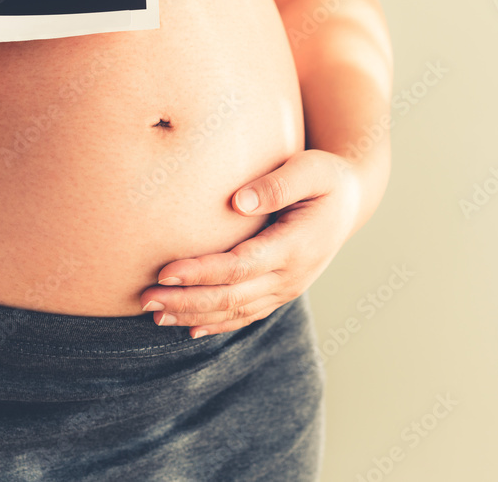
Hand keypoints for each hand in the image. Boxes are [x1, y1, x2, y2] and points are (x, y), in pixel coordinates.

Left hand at [139, 150, 362, 337]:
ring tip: (155, 315)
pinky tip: (190, 328)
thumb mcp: (311, 169)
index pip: (241, 267)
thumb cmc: (326, 178)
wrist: (351, 202)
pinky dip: (217, 324)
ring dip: (195, 315)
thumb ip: (278, 185)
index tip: (166, 272)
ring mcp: (287, 288)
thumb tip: (238, 202)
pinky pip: (247, 314)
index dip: (202, 273)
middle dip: (188, 301)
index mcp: (297, 246)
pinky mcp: (280, 292)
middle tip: (147, 300)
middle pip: (233, 297)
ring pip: (237, 311)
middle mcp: (292, 275)